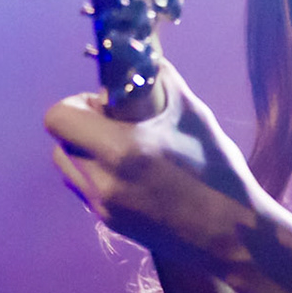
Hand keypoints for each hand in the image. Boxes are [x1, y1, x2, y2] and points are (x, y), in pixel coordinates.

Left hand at [43, 58, 263, 268]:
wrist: (232, 237)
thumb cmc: (218, 173)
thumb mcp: (194, 116)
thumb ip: (162, 81)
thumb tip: (143, 55)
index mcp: (122, 150)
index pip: (59, 117)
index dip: (78, 103)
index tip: (107, 104)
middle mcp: (104, 181)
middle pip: (59, 143)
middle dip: (80, 127)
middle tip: (114, 125)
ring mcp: (103, 207)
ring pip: (67, 168)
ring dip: (84, 152)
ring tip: (121, 151)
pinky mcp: (110, 224)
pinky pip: (85, 189)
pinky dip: (98, 174)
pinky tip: (132, 174)